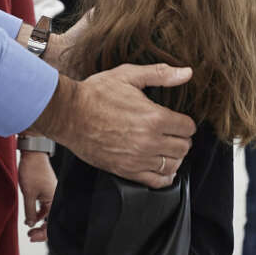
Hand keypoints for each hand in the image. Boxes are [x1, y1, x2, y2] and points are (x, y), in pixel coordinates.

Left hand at [18, 149, 55, 242]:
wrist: (32, 154)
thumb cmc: (33, 170)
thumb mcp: (28, 194)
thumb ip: (30, 211)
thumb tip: (31, 224)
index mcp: (55, 200)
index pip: (52, 224)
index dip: (42, 234)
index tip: (32, 237)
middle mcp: (56, 198)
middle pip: (52, 220)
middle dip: (42, 230)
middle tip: (30, 235)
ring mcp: (52, 194)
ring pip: (49, 214)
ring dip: (40, 222)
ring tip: (30, 228)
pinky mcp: (47, 190)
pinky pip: (46, 206)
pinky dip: (39, 213)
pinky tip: (31, 217)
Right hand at [30, 64, 195, 187]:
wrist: (68, 114)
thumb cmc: (95, 94)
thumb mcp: (127, 75)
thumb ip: (160, 74)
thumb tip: (186, 73)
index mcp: (153, 117)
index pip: (187, 127)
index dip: (183, 122)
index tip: (176, 120)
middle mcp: (149, 141)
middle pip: (184, 147)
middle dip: (180, 138)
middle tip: (169, 132)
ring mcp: (138, 159)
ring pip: (174, 165)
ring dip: (172, 156)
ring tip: (163, 147)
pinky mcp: (126, 171)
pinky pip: (158, 181)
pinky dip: (164, 175)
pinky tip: (158, 164)